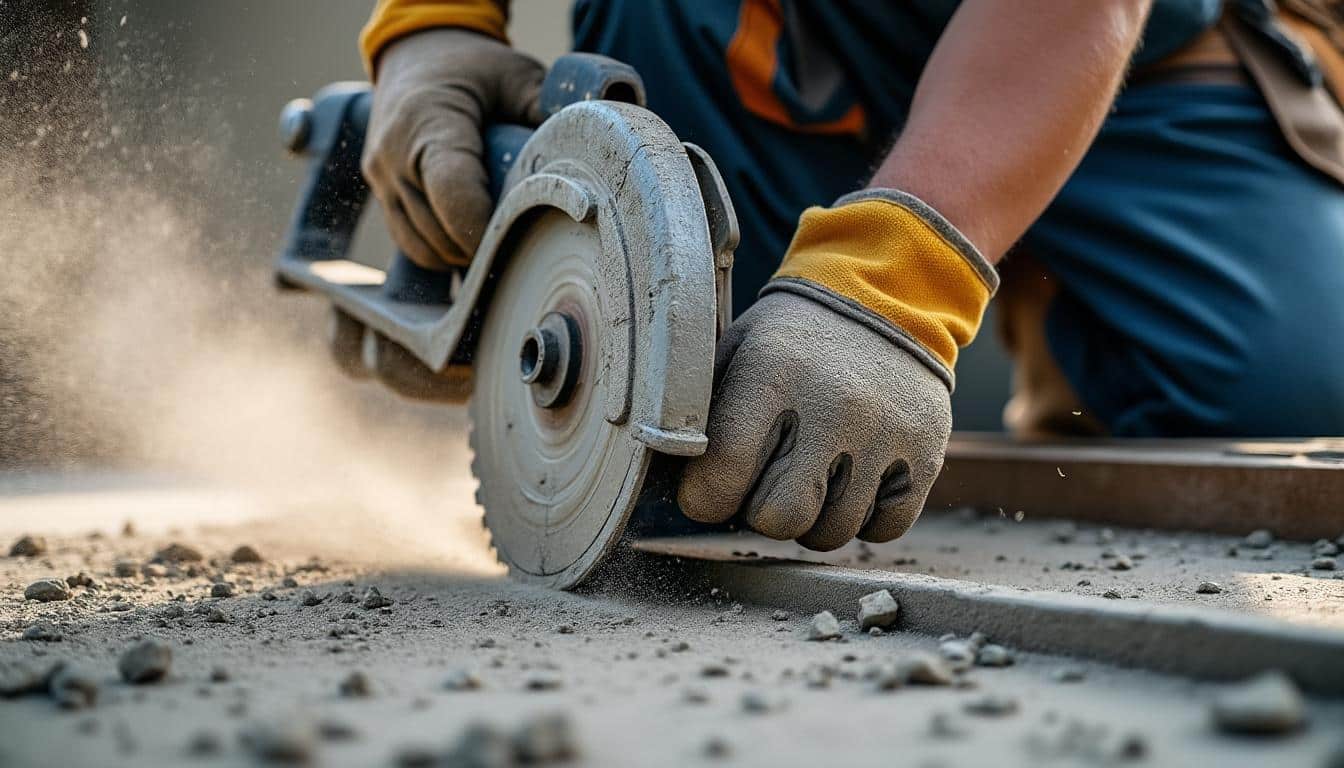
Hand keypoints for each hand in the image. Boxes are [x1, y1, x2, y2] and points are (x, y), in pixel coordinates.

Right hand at [362, 28, 544, 269]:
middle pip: (440, 230)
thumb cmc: (472, 66)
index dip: (484, 228)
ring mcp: (382, 178)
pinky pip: (412, 244)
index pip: (453, 192)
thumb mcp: (516, 74)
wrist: (417, 53)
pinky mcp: (382, 194)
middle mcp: (394, 154)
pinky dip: (443, 253)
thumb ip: (547, 110)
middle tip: (528, 248)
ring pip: (424, 246)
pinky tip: (475, 247)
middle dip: (482, 248)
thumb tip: (589, 151)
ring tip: (504, 248)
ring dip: (462, 257)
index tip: (520, 241)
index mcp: (428, 121)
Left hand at [678, 291, 951, 550]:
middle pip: (779, 518)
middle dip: (762, 512)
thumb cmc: (792, 340)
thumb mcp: (735, 351)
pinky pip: (885, 529)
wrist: (885, 299)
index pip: (722, 476)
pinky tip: (852, 479)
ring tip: (812, 473)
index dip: (705, 497)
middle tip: (768, 479)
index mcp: (771, 376)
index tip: (711, 487)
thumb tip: (667, 482)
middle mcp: (833, 407)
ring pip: (832, 532)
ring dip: (813, 517)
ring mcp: (885, 433)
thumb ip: (700, 413)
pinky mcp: (926, 453)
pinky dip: (863, 517)